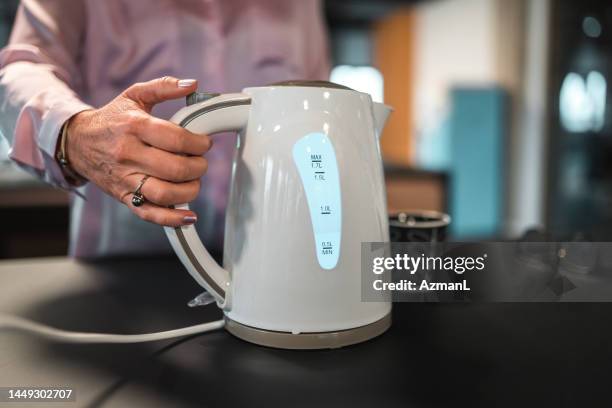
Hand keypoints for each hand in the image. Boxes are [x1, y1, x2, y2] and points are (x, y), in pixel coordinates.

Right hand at [65, 76, 210, 226]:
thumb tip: (192, 83)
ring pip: (166, 193)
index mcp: (135, 127)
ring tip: (193, 180)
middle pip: (175, 169)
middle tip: (200, 162)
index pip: (177, 140)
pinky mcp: (124, 196)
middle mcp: (129, 154)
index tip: (204, 144)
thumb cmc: (112, 120)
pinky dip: (173, 218)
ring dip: (190, 190)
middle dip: (198, 167)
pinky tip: (189, 215)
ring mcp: (126, 178)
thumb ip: (163, 87)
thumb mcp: (134, 96)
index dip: (199, 144)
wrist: (76, 143)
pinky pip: (150, 213)